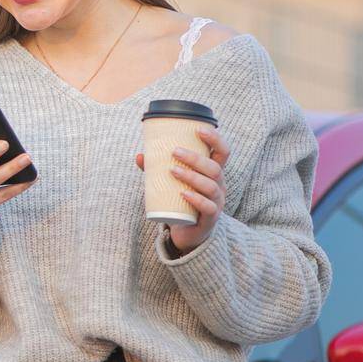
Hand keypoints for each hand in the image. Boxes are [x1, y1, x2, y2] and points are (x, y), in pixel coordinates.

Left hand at [133, 124, 228, 254]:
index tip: (199, 129)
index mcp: (213, 173)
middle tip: (174, 151)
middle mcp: (219, 186)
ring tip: (172, 170)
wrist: (188, 232)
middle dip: (195, 158)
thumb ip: (156, 170)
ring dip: (192, 176)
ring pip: (211, 186)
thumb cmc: (182, 201)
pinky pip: (208, 207)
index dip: (215, 139)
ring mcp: (217, 202)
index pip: (222, 152)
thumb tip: (140, 156)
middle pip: (215, 168)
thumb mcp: (172, 183)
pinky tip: (183, 193)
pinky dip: (196, 199)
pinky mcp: (210, 218)